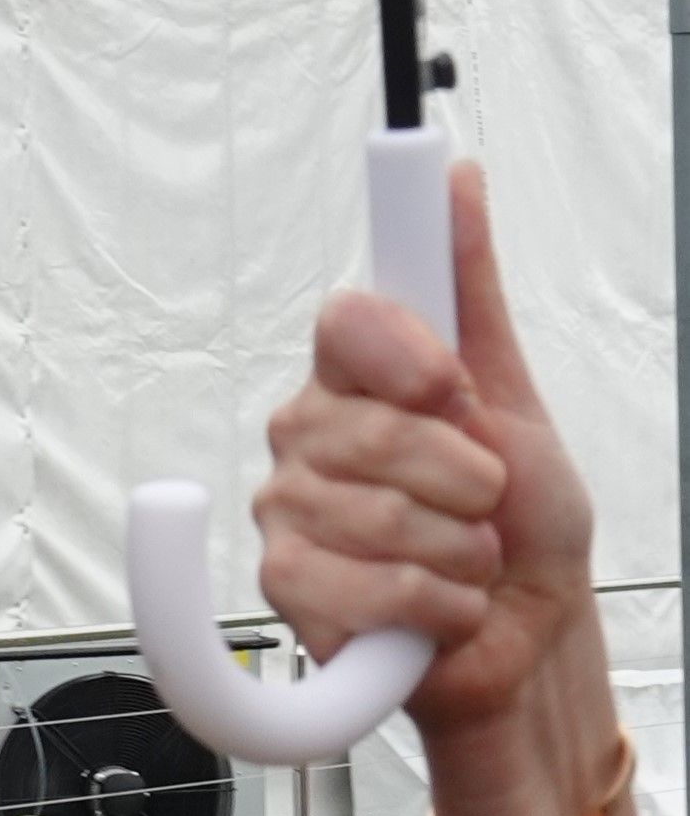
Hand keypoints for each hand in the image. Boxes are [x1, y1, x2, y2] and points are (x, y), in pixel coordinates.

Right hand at [256, 162, 595, 746]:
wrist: (525, 632)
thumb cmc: (520, 523)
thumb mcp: (514, 395)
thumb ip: (471, 293)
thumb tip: (457, 184)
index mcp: (354, 381)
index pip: (345, 324)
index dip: (408, 358)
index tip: (456, 391)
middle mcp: (308, 442)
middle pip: (376, 432)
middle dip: (463, 478)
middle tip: (483, 501)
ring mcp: (290, 517)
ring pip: (376, 516)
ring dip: (456, 550)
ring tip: (465, 561)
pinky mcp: (290, 594)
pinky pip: (357, 587)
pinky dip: (428, 605)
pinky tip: (438, 608)